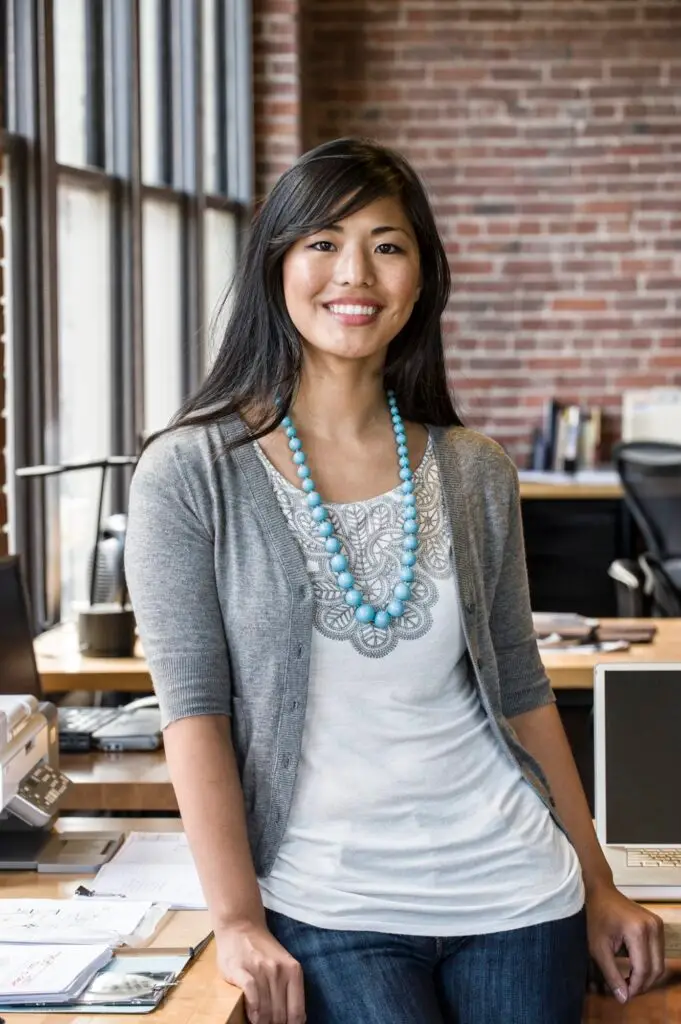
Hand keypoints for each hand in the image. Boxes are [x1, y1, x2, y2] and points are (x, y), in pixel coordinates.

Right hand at [216, 921, 304, 1023]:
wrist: (241, 926)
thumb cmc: (263, 950)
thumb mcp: (284, 966)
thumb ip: (290, 990)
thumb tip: (295, 1021)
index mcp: (293, 971)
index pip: (296, 1013)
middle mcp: (279, 970)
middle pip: (280, 1015)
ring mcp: (260, 969)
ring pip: (265, 1009)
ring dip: (261, 1022)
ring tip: (258, 1022)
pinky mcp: (240, 969)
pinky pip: (251, 994)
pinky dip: (252, 1009)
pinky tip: (251, 1015)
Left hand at [586, 882, 664, 1002]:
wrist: (600, 892)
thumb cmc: (595, 917)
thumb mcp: (598, 948)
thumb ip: (611, 974)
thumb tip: (624, 999)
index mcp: (638, 931)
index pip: (643, 969)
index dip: (635, 987)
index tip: (623, 996)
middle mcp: (653, 927)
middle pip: (656, 968)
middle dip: (643, 985)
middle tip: (627, 991)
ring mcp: (657, 925)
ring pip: (660, 963)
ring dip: (647, 977)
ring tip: (630, 982)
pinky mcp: (658, 925)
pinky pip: (658, 953)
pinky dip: (649, 965)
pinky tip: (634, 969)